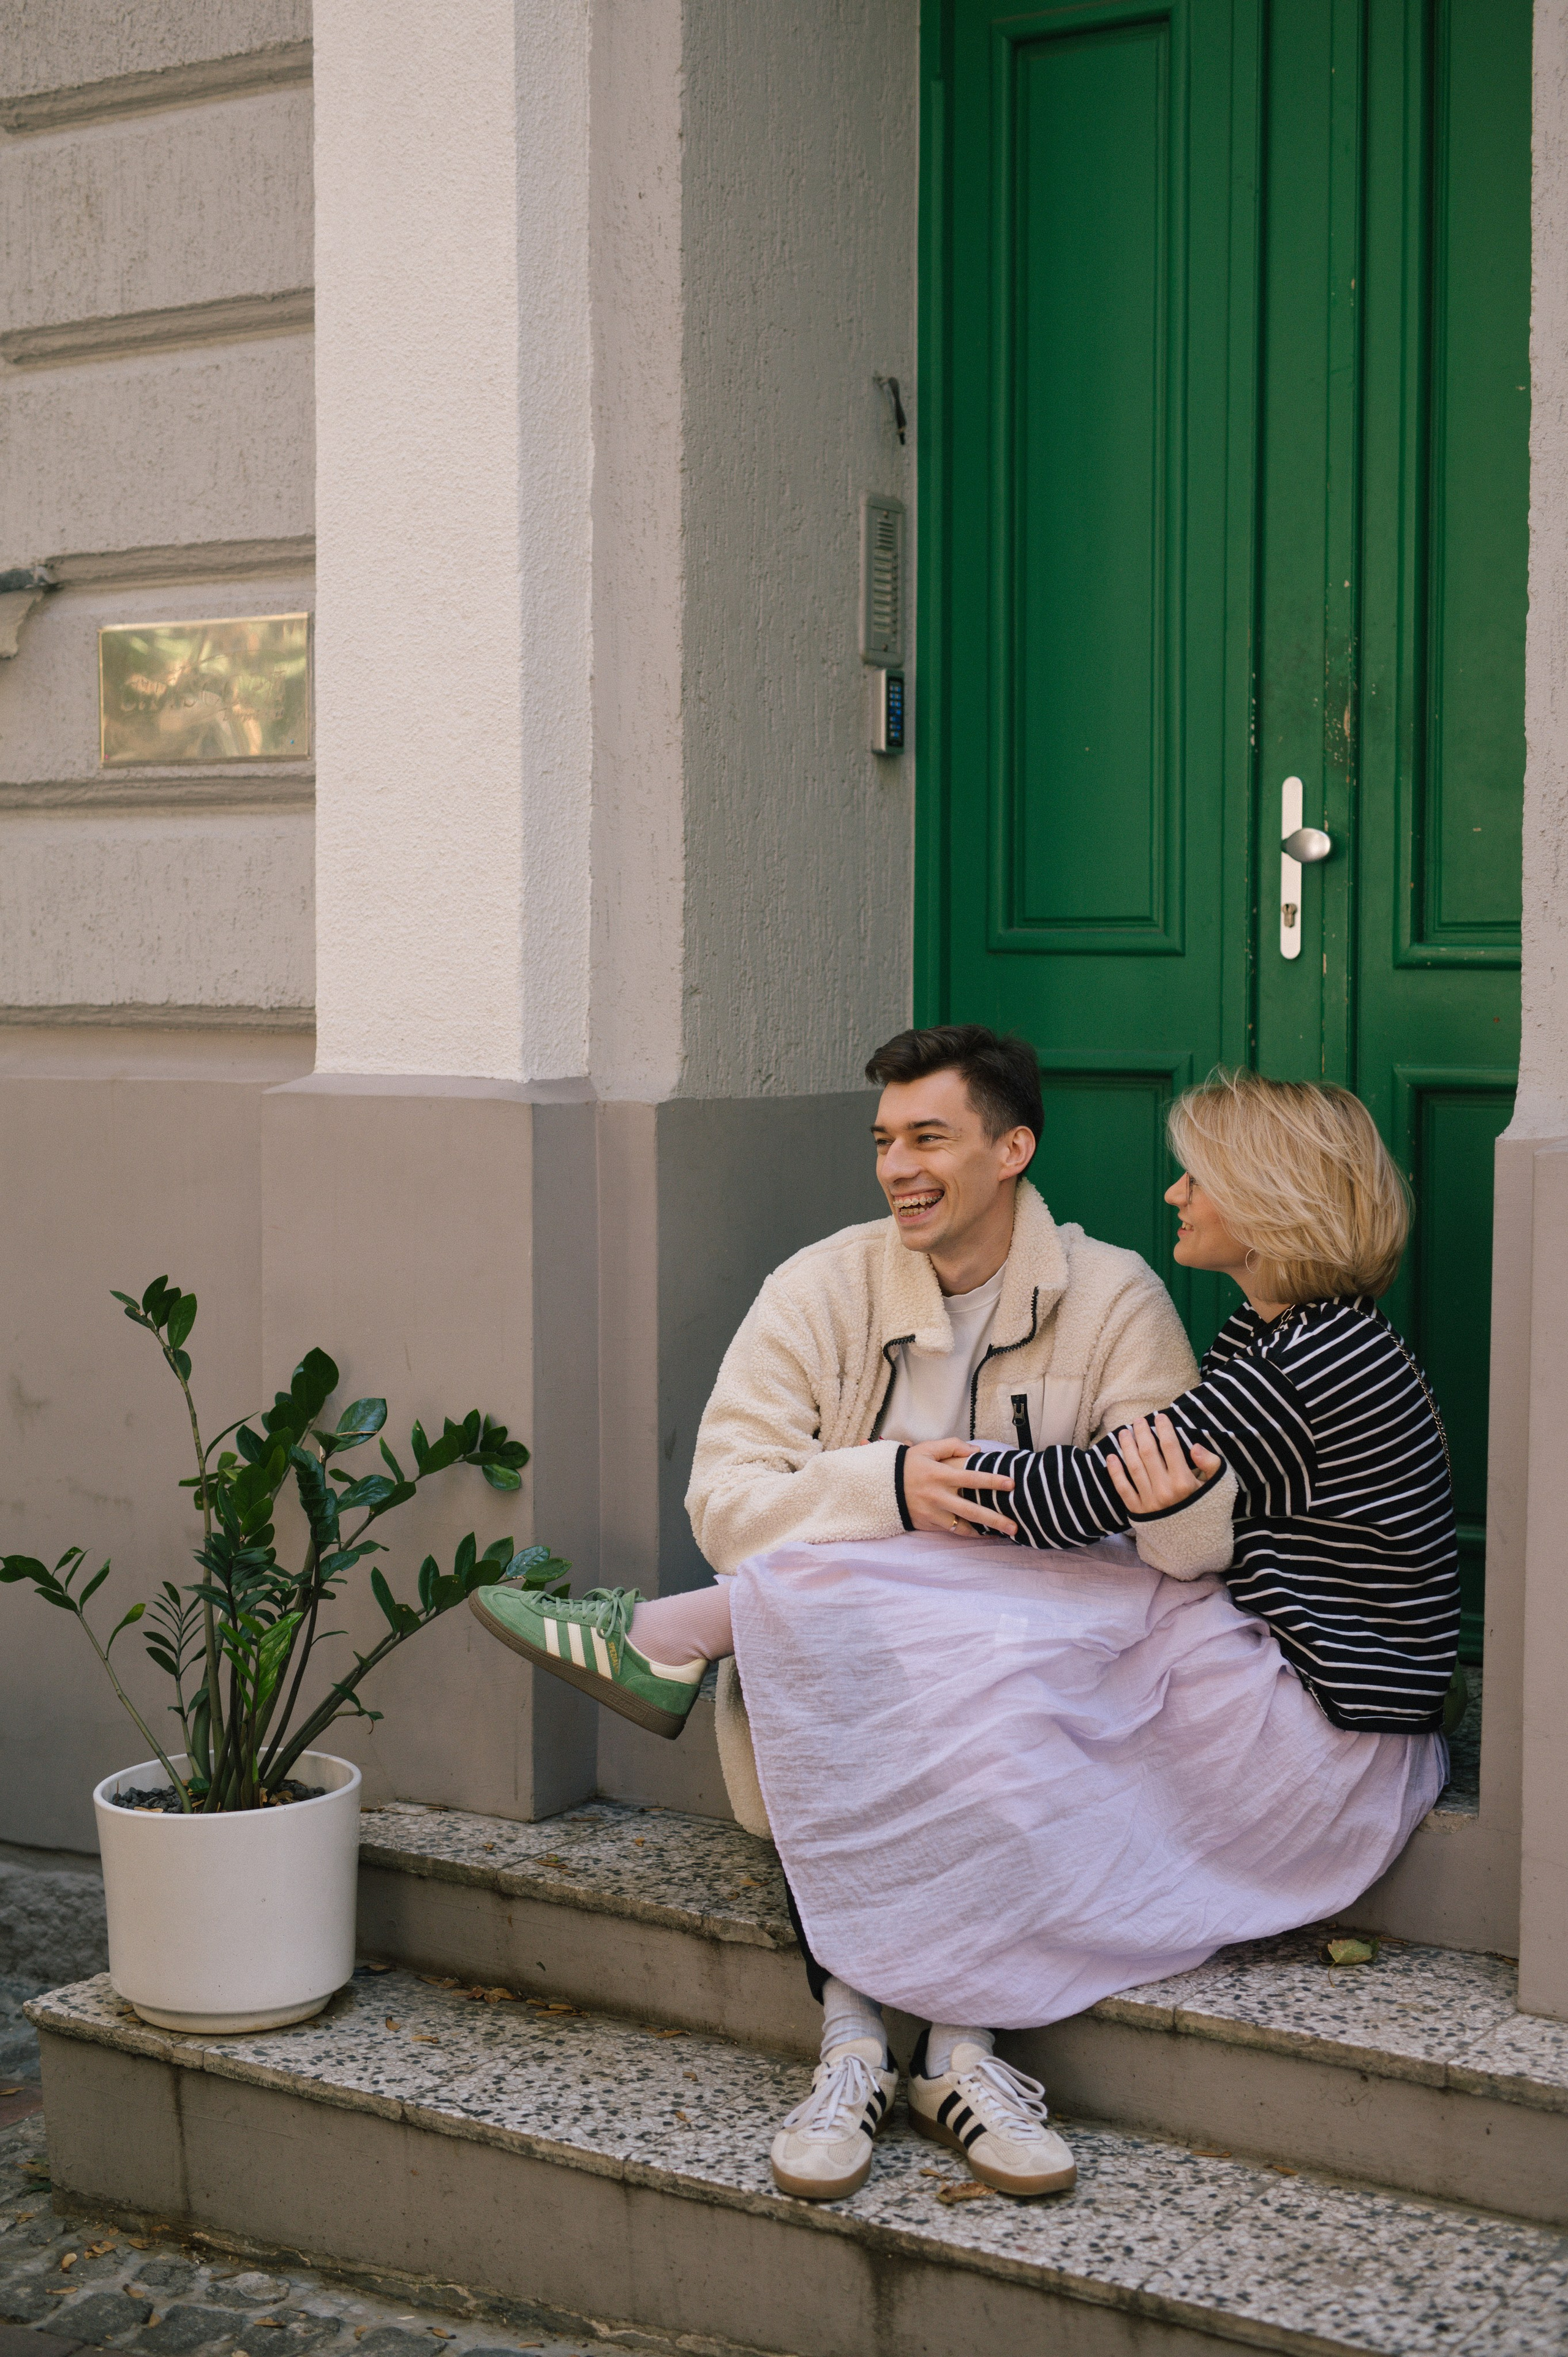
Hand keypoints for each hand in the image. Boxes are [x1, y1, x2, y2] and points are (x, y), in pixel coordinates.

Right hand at [902, 1437, 1016, 1537]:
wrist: (879, 1486)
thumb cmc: (908, 1464)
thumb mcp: (927, 1449)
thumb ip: (952, 1446)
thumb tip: (976, 1452)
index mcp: (939, 1475)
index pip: (971, 1479)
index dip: (992, 1482)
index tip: (1012, 1484)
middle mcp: (937, 1496)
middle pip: (971, 1511)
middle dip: (995, 1520)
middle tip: (1015, 1527)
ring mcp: (932, 1513)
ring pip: (962, 1527)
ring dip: (983, 1531)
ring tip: (1003, 1535)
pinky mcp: (927, 1524)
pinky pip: (950, 1530)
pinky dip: (966, 1532)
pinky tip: (981, 1534)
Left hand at [1105, 1415, 1222, 1515]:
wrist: (1196, 1544)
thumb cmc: (1208, 1510)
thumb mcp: (1219, 1486)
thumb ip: (1210, 1464)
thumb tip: (1194, 1446)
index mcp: (1184, 1482)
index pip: (1170, 1446)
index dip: (1164, 1428)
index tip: (1160, 1417)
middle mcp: (1165, 1490)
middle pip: (1148, 1453)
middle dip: (1142, 1433)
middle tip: (1137, 1421)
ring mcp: (1149, 1502)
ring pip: (1133, 1467)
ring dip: (1127, 1447)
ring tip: (1124, 1432)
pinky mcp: (1138, 1512)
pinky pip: (1123, 1489)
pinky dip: (1115, 1472)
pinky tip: (1111, 1457)